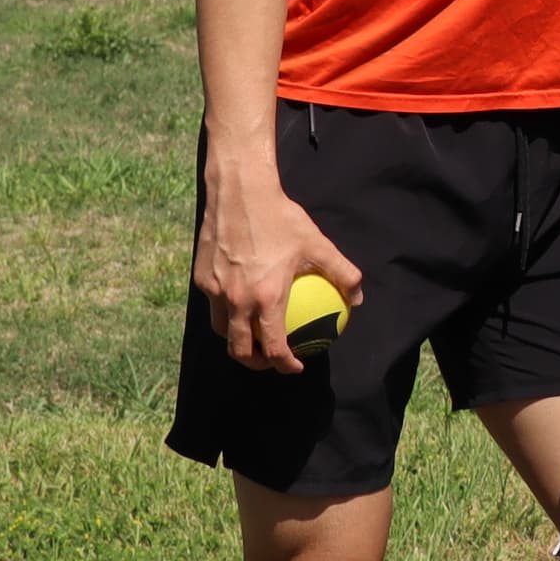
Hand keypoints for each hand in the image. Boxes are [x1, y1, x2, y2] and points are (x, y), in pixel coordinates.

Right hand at [194, 168, 363, 375]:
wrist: (239, 194)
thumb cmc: (282, 218)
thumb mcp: (319, 244)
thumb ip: (342, 272)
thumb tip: (358, 296)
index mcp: (265, 298)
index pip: (272, 346)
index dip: (284, 364)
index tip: (296, 367)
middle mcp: (235, 300)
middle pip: (239, 348)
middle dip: (255, 363)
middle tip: (271, 361)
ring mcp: (215, 290)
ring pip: (222, 330)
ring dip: (237, 342)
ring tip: (252, 340)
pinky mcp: (202, 278)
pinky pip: (214, 305)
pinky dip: (226, 314)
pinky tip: (241, 306)